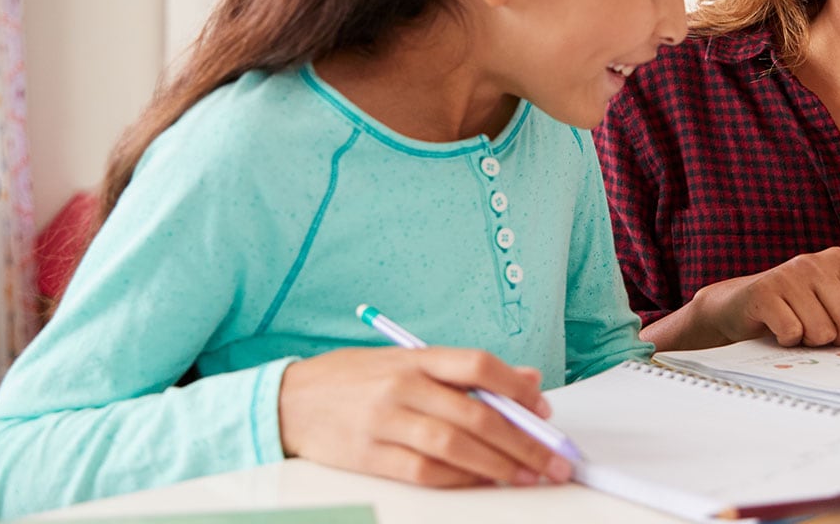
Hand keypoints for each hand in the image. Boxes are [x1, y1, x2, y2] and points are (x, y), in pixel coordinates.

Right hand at [277, 347, 571, 487]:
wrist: (287, 401)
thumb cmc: (353, 380)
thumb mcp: (405, 361)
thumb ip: (463, 371)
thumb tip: (525, 380)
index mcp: (415, 357)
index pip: (478, 366)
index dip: (518, 389)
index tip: (544, 411)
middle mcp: (402, 386)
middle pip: (476, 415)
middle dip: (523, 441)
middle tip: (552, 459)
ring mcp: (384, 422)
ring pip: (455, 447)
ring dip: (499, 466)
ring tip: (527, 476)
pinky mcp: (369, 456)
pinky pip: (425, 472)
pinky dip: (459, 479)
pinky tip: (482, 482)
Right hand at [691, 247, 839, 356]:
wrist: (734, 304)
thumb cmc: (788, 305)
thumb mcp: (824, 300)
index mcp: (838, 261)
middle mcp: (816, 262)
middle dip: (837, 336)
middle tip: (816, 330)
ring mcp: (790, 275)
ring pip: (823, 331)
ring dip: (809, 340)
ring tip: (795, 326)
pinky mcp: (766, 292)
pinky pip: (794, 333)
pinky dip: (787, 341)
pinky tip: (776, 328)